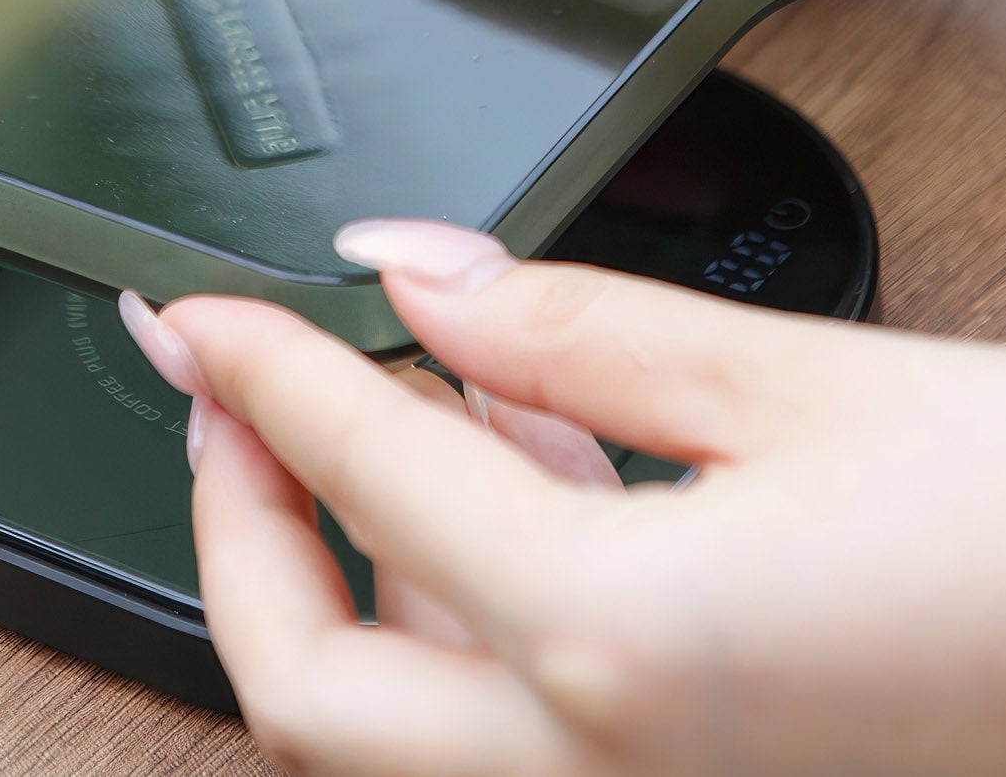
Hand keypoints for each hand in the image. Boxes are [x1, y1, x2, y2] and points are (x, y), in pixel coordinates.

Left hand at [119, 223, 1005, 776]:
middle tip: (229, 399)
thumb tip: (415, 278)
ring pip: (390, 724)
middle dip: (237, 527)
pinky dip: (458, 604)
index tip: (202, 314)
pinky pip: (499, 727)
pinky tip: (510, 470)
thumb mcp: (803, 384)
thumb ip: (574, 328)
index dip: (257, 370)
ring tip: (375, 407)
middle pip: (306, 687)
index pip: (360, 476)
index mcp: (619, 649)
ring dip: (348, 562)